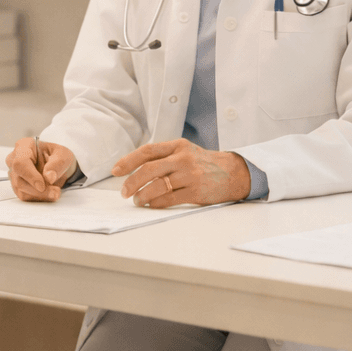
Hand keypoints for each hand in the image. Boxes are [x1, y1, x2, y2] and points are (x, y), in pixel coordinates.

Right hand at [5, 137, 76, 201]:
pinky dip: (38, 197)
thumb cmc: (57, 156)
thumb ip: (57, 164)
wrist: (57, 165)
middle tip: (55, 192)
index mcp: (24, 146)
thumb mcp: (63, 155)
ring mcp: (14, 173)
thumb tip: (48, 177)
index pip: (20, 162)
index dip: (30, 176)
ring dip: (40, 195)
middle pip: (19, 179)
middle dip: (38, 190)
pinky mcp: (17, 185)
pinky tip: (48, 193)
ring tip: (55, 192)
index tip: (42, 186)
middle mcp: (14, 159)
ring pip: (21, 190)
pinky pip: (24, 196)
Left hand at [111, 139, 249, 207]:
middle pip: (149, 169)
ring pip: (157, 186)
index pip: (147, 151)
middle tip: (124, 192)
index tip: (116, 171)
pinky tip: (150, 205)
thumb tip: (135, 169)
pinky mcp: (196, 192)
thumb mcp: (186, 152)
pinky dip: (156, 203)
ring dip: (142, 195)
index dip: (128, 160)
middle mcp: (183, 158)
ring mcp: (190, 175)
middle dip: (131, 182)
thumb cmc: (205, 163)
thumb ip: (164, 157)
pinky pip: (169, 199)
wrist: (235, 173)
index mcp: (178, 146)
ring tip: (137, 200)